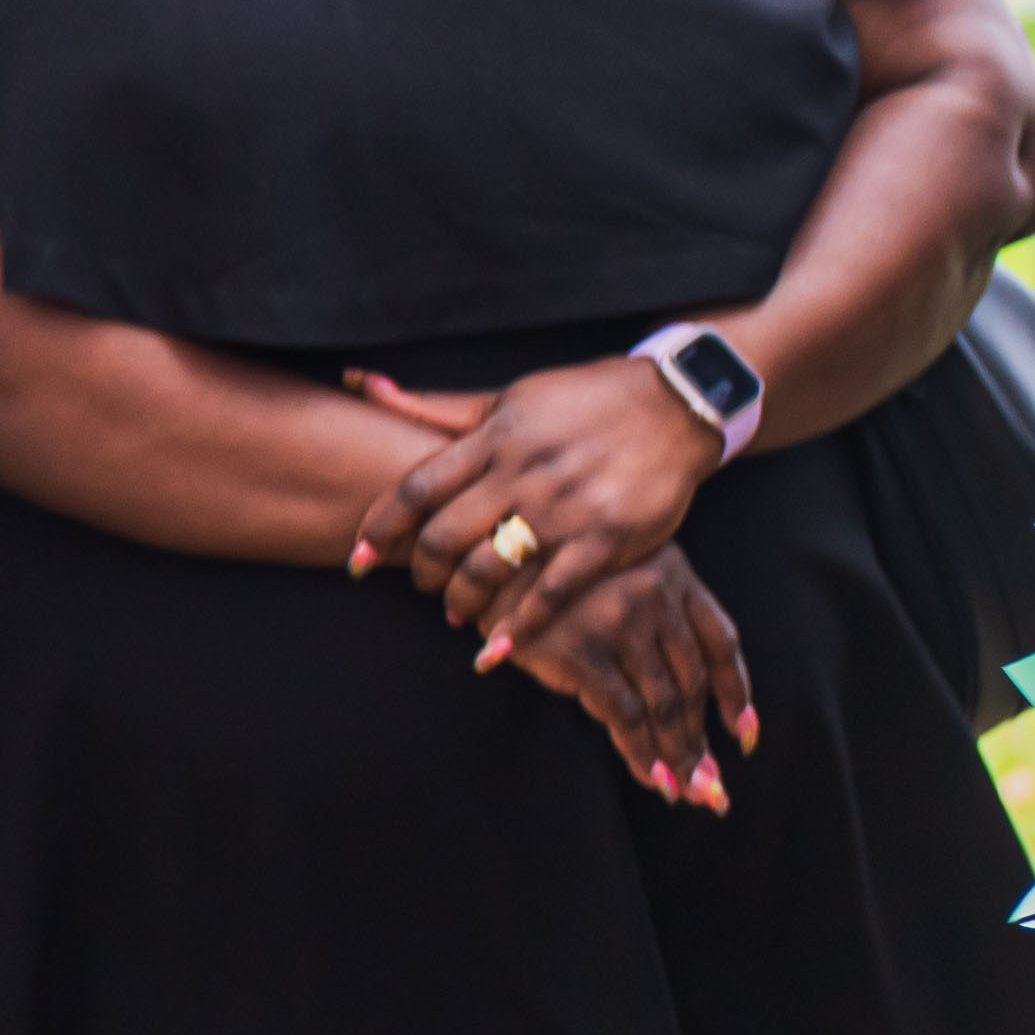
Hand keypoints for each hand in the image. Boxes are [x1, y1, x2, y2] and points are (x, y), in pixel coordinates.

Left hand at [348, 354, 730, 659]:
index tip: (359, 561)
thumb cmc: (585, 399)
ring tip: (458, 611)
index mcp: (495, 437)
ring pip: (489, 569)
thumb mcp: (509, 396)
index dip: (379, 530)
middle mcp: (523, 473)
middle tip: (422, 584)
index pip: (416, 489)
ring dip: (462, 600)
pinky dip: (517, 628)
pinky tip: (495, 651)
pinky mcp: (605, 540)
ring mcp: (564, 509)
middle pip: (444, 537)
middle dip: (422, 572)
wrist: (676, 406)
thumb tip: (358, 384)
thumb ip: (436, 407)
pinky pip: (550, 595)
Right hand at [507, 546, 759, 805]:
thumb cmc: (561, 589)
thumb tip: (697, 715)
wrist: (494, 570)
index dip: (737, 693)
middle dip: (701, 741)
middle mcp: (655, 595)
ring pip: (663, 704)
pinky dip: (642, 753)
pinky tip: (654, 780)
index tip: (743, 735)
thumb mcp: (623, 587)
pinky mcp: (584, 652)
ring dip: (677, 756)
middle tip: (712, 787)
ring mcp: (620, 622)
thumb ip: (661, 631)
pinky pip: (624, 715)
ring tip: (687, 792)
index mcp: (675, 576)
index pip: (721, 643)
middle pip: (693, 683)